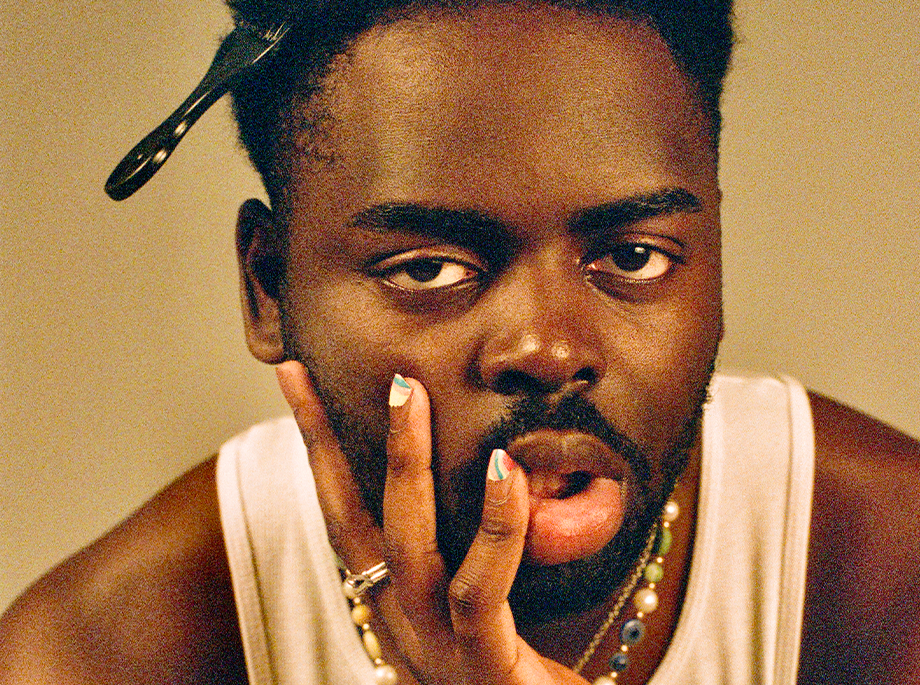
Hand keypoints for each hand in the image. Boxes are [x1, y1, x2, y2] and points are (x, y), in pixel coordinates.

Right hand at [276, 361, 587, 684]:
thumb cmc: (516, 668)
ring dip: (405, 463)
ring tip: (411, 393)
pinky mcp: (484, 668)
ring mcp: (436, 646)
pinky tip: (506, 471)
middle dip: (332, 438)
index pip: (346, 510)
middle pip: (353, 518)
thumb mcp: (482, 598)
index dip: (318, 445)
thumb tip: (498, 452)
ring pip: (407, 544)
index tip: (299, 380)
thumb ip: (477, 539)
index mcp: (397, 598)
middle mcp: (402, 619)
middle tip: (312, 369)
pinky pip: (480, 591)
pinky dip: (496, 526)